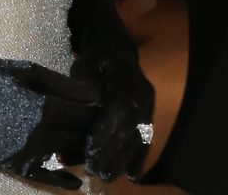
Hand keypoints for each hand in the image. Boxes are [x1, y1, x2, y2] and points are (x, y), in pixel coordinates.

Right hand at [0, 59, 98, 190]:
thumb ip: (64, 86)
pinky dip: (62, 182)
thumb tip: (93, 97)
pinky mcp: (14, 165)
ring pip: (66, 156)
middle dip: (94, 133)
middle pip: (80, 137)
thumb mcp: (30, 72)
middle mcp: (41, 135)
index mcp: (47, 108)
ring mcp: (27, 153)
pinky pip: (44, 178)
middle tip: (104, 130)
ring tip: (92, 148)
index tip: (109, 111)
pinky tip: (76, 183)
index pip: (86, 116)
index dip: (99, 113)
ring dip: (81, 152)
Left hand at [71, 45, 154, 181]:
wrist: (117, 50)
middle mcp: (142, 92)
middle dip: (111, 151)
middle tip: (94, 170)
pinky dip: (139, 158)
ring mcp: (148, 104)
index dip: (105, 130)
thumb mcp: (85, 65)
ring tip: (106, 177)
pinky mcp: (149, 114)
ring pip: (138, 136)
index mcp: (126, 76)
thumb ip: (83, 87)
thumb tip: (78, 114)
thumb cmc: (96, 59)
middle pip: (128, 126)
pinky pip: (146, 138)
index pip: (118, 107)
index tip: (90, 151)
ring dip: (123, 159)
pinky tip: (132, 177)